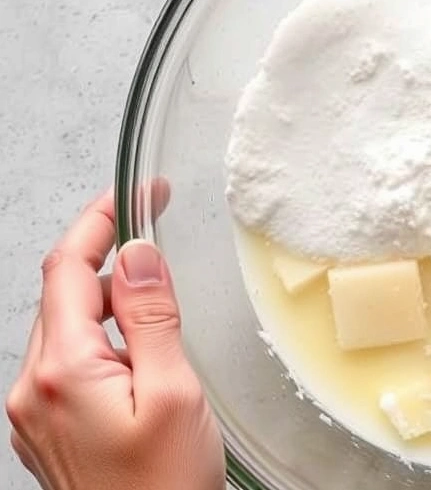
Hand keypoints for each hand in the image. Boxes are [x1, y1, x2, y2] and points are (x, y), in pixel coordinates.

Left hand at [5, 189, 224, 489]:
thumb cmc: (164, 489)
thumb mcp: (174, 392)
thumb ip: (151, 318)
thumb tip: (137, 254)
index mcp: (61, 371)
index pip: (69, 268)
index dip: (103, 220)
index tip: (139, 193)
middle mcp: (33, 387)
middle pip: (63, 293)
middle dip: (106, 254)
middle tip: (154, 226)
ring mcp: (34, 411)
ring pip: (66, 327)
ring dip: (107, 299)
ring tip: (158, 304)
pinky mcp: (48, 429)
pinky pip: (68, 362)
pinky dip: (103, 339)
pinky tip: (140, 355)